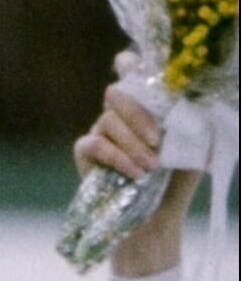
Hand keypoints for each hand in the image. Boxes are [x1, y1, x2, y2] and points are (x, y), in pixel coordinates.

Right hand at [73, 50, 196, 277]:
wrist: (158, 217)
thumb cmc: (178, 179)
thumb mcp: (195, 144)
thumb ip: (193, 117)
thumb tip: (194, 97)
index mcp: (146, 103)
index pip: (131, 69)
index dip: (131, 64)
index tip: (137, 68)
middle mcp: (121, 113)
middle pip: (118, 92)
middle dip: (139, 114)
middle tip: (158, 140)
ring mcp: (101, 131)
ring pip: (109, 120)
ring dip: (133, 144)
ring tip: (152, 167)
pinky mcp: (85, 153)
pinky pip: (95, 144)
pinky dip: (117, 157)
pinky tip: (135, 173)